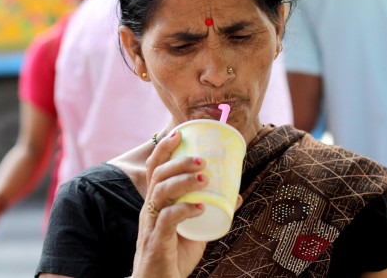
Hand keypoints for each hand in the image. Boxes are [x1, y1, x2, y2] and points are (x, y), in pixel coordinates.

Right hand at [132, 130, 207, 277]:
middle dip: (179, 161)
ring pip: (161, 192)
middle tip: (202, 159)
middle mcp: (150, 208)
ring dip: (183, 181)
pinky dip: (184, 210)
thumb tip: (236, 193)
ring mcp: (151, 224)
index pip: (155, 167)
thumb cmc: (174, 254)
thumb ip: (209, 210)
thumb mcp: (194, 228)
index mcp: (156, 201)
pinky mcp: (156, 241)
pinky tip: (199, 207)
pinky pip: (167, 220)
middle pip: (158, 174)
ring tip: (204, 177)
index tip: (179, 132)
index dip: (164, 148)